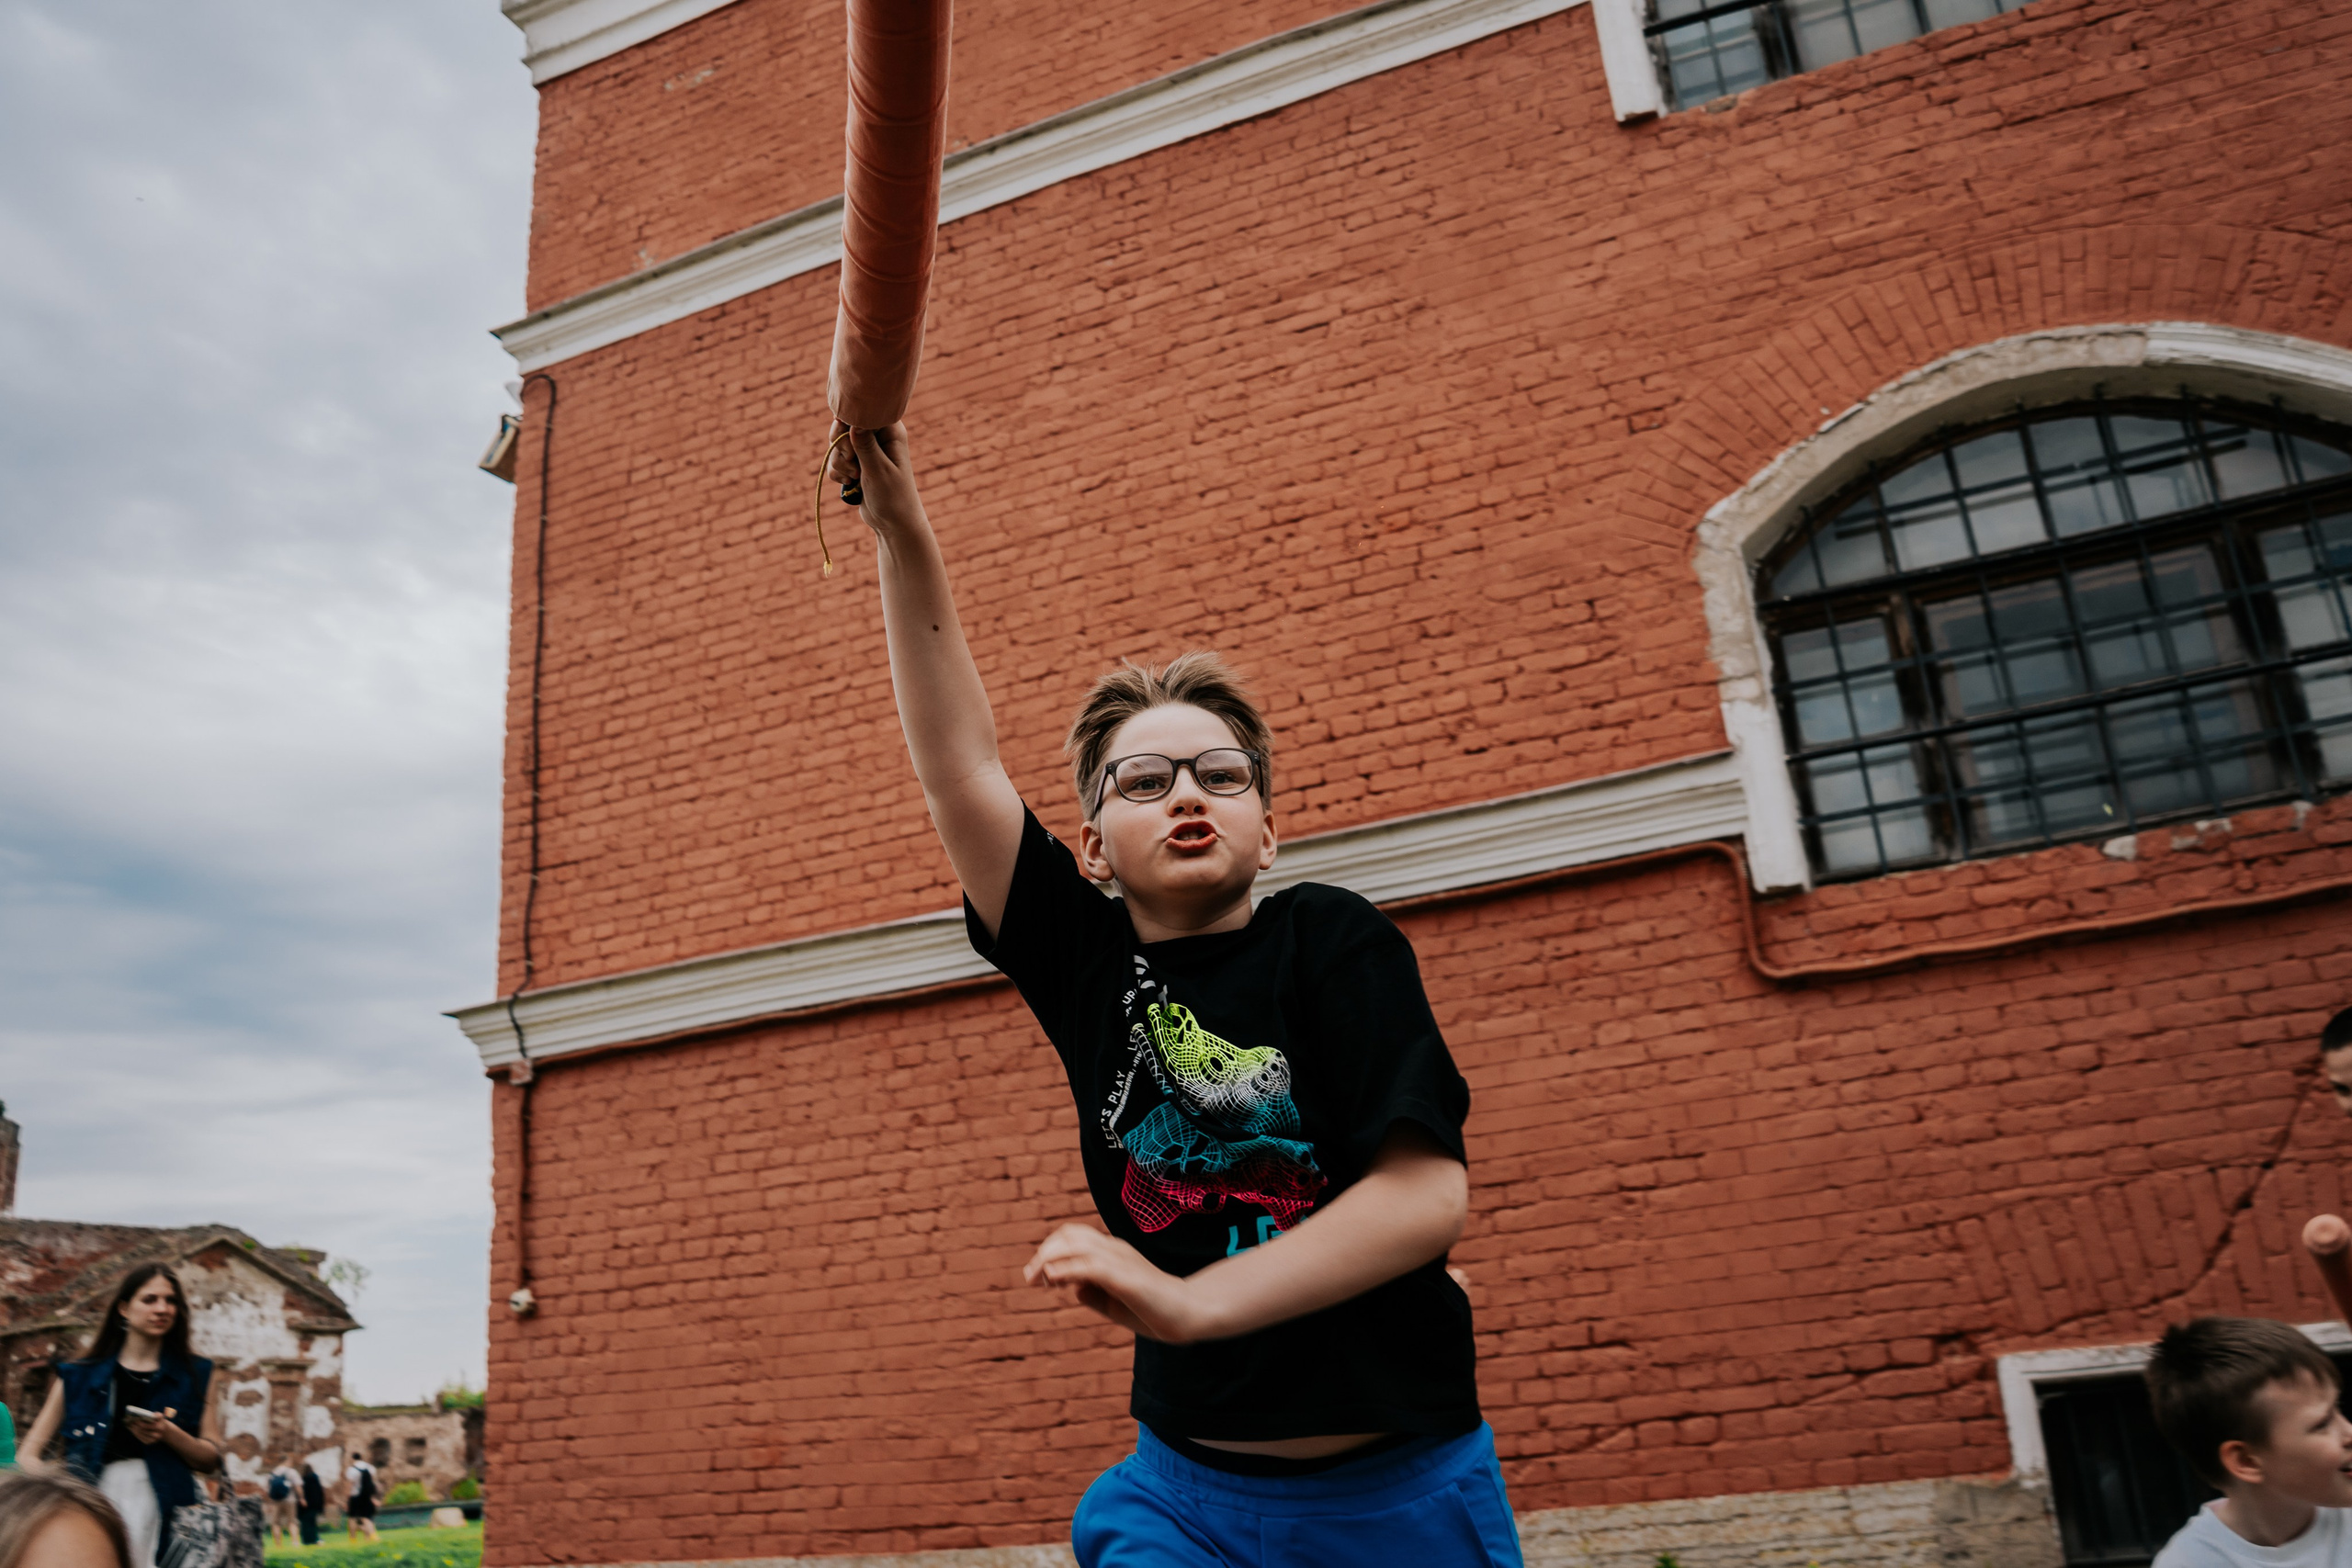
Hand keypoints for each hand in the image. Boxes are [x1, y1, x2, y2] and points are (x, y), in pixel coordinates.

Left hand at [123, 1407, 174, 1445]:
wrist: (166, 1432)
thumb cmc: (161, 1421)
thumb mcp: (160, 1416)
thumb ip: (155, 1415)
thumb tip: (143, 1415)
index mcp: (159, 1427)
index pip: (145, 1425)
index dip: (138, 1422)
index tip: (133, 1418)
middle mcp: (157, 1435)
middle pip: (141, 1430)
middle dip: (134, 1425)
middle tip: (129, 1422)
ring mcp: (153, 1440)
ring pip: (140, 1434)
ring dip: (133, 1429)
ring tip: (129, 1425)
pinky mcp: (149, 1442)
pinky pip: (140, 1438)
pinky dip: (135, 1433)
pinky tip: (132, 1430)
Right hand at [825, 420, 917, 532]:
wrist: (893, 523)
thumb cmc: (893, 496)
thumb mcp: (878, 469)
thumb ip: (865, 445)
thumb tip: (853, 420)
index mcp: (890, 431)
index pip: (863, 410)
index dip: (849, 421)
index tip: (848, 440)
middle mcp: (878, 437)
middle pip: (844, 424)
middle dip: (841, 444)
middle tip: (851, 460)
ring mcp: (866, 451)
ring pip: (837, 444)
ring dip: (839, 462)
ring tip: (854, 478)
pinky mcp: (856, 464)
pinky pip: (836, 460)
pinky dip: (838, 472)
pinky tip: (850, 484)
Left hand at [1024, 1223, 1204, 1342]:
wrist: (1188, 1314)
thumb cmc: (1153, 1310)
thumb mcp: (1113, 1302)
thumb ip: (1091, 1293)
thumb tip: (1070, 1286)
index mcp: (1113, 1251)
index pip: (1073, 1236)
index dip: (1050, 1251)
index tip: (1040, 1277)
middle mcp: (1115, 1248)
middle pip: (1069, 1234)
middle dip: (1044, 1252)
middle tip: (1030, 1277)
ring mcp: (1121, 1259)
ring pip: (1075, 1244)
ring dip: (1049, 1259)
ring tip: (1038, 1279)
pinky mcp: (1125, 1277)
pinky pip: (1089, 1266)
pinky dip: (1067, 1270)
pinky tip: (1054, 1280)